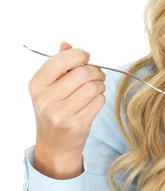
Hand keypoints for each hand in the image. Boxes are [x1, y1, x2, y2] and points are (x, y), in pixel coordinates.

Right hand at [28, 41, 106, 176]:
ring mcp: (60, 114)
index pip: (60, 61)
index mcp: (36, 86)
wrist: (55, 145)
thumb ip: (58, 65)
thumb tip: (67, 44)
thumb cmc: (54, 111)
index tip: (86, 57)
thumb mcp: (49, 88)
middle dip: (95, 71)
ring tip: (95, 89)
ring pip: (93, 87)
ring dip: (100, 85)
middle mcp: (45, 100)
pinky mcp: (77, 124)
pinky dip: (101, 98)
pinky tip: (94, 102)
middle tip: (97, 75)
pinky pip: (99, 101)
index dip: (78, 55)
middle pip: (82, 74)